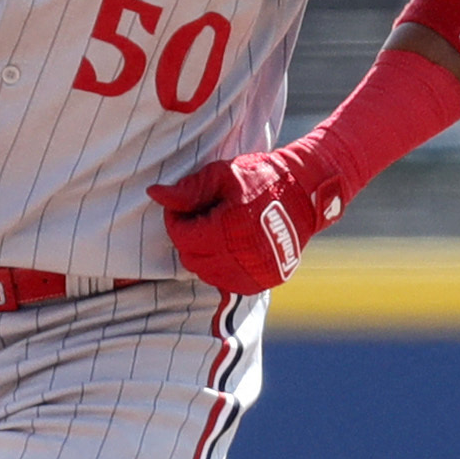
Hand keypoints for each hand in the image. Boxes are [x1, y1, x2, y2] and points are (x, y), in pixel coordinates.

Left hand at [146, 137, 353, 292]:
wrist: (305, 193)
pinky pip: (228, 282)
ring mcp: (254, 272)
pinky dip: (222, 268)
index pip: (181, 236)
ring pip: (207, 273)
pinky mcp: (265, 280)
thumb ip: (187, 190)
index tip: (185, 207)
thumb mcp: (222, 175)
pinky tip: (229, 248)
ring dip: (204, 255)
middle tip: (202, 218)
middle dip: (189, 238)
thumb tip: (153, 194)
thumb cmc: (261, 178)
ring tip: (216, 232)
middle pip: (191, 257)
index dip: (176, 220)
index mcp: (227, 229)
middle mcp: (240, 256)